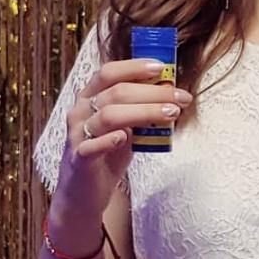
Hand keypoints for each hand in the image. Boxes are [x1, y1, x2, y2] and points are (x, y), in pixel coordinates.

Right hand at [55, 59, 192, 215]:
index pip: (109, 72)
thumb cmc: (107, 152)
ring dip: (143, 112)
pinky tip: (127, 137)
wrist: (84, 191)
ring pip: (109, 115)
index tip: (162, 67)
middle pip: (116, 93)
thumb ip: (140, 109)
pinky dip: (109, 140)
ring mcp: (78, 135)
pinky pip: (91, 146)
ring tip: (171, 114)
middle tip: (181, 98)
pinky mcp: (79, 159)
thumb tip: (172, 93)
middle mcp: (80, 111)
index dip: (134, 67)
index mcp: (90, 97)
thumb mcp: (125, 125)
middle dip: (153, 93)